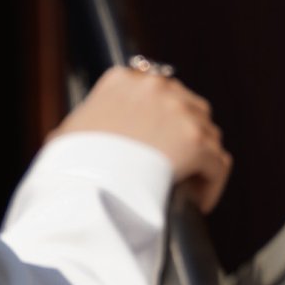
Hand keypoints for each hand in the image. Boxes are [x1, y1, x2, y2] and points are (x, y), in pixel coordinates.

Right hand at [47, 63, 231, 213]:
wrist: (84, 189)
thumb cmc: (68, 168)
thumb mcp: (69, 133)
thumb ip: (88, 122)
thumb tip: (85, 132)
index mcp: (122, 81)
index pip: (157, 92)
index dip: (161, 121)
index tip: (157, 146)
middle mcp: (154, 87)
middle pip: (189, 107)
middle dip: (186, 137)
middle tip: (177, 167)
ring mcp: (178, 112)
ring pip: (208, 135)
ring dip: (201, 161)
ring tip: (188, 188)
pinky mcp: (196, 142)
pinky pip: (217, 165)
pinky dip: (210, 185)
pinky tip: (197, 203)